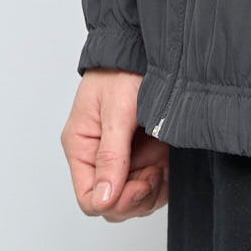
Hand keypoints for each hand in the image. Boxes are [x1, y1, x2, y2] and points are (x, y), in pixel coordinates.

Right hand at [61, 68, 168, 219]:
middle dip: (136, 197)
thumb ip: (110, 156)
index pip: (89, 198)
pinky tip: (168, 163)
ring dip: (151, 190)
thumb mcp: (116, 111)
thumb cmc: (122, 70)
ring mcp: (122, 158)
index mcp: (82, 147)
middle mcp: (98, 158)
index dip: (115, 201)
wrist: (140, 46)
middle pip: (112, 204)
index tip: (141, 184)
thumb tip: (103, 200)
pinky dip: (162, 181)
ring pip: (133, 200)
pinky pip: (149, 185)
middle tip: (155, 172)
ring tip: (162, 165)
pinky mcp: (142, 154)